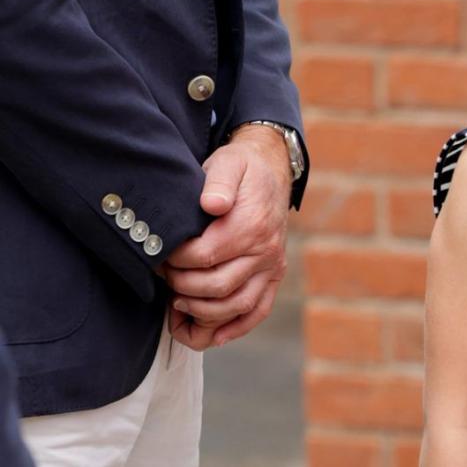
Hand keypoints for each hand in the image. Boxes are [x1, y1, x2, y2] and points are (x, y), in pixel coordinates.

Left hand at [164, 125, 292, 348]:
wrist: (272, 170)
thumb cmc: (242, 169)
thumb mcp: (228, 163)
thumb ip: (219, 182)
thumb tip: (212, 203)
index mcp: (252, 225)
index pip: (205, 256)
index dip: (175, 261)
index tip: (158, 254)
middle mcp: (266, 251)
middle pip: (217, 286)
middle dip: (182, 287)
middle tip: (163, 276)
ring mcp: (272, 267)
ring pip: (236, 305)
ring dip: (202, 313)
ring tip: (176, 304)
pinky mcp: (274, 277)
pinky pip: (257, 311)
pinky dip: (234, 329)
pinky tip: (210, 337)